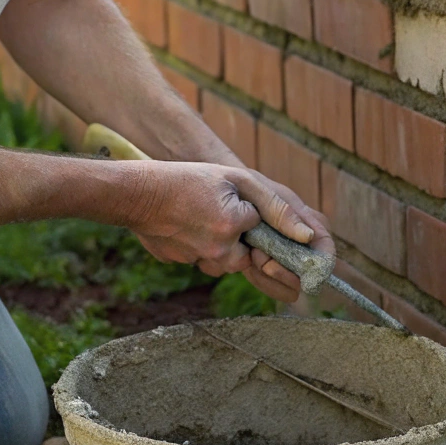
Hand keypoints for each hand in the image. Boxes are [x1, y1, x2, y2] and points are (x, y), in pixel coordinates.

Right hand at [121, 162, 332, 302]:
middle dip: (241, 236)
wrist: (138, 193)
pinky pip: (203, 259)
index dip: (255, 219)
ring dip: (221, 243)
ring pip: (225, 261)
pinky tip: (188, 223)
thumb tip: (307, 237)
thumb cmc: (189, 179)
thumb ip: (275, 207)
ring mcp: (198, 261)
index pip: (264, 233)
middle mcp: (218, 252)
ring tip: (202, 213)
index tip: (242, 210)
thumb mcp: (237, 180)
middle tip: (218, 208)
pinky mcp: (182, 264)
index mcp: (234, 227)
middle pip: (247, 254)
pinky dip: (200, 245)